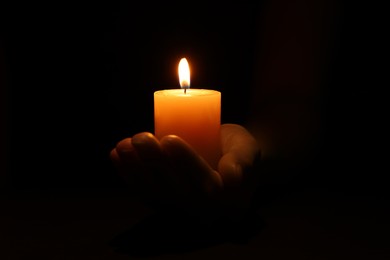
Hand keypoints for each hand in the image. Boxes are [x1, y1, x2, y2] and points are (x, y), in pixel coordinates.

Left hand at [110, 124, 259, 220]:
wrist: (229, 160)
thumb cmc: (238, 151)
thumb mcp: (248, 150)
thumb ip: (242, 161)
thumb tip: (232, 177)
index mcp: (226, 199)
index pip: (204, 183)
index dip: (185, 162)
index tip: (169, 139)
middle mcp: (202, 209)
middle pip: (175, 189)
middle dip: (153, 163)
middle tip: (141, 137)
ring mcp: (181, 207)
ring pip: (156, 191)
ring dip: (135, 169)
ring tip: (123, 145)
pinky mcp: (165, 201)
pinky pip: (145, 192)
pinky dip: (128, 175)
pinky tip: (116, 155)